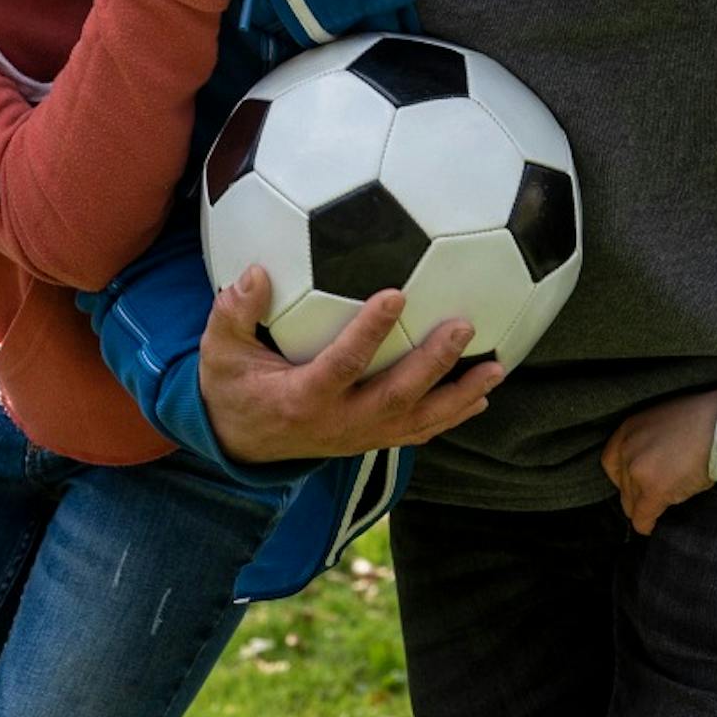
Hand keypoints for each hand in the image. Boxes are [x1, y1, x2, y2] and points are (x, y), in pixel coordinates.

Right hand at [197, 268, 500, 463]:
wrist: (240, 444)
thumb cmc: (233, 387)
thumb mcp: (220, 352)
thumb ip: (234, 314)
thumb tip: (255, 272)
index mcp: (302, 399)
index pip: (342, 364)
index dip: (370, 332)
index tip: (396, 293)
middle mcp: (339, 423)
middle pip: (395, 395)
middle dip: (433, 363)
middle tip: (463, 327)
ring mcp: (360, 436)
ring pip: (418, 419)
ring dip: (460, 395)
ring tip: (497, 368)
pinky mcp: (372, 440)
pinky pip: (419, 431)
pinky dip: (453, 415)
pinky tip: (482, 394)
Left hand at [601, 389, 716, 535]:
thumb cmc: (705, 421)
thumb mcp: (665, 422)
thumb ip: (650, 442)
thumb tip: (653, 468)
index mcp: (629, 429)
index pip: (611, 462)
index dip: (623, 478)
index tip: (635, 485)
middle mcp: (627, 448)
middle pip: (622, 486)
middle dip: (637, 494)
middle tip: (656, 497)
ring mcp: (638, 469)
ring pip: (631, 504)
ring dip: (646, 507)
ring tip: (665, 505)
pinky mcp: (653, 489)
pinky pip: (642, 517)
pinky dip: (647, 524)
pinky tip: (654, 527)